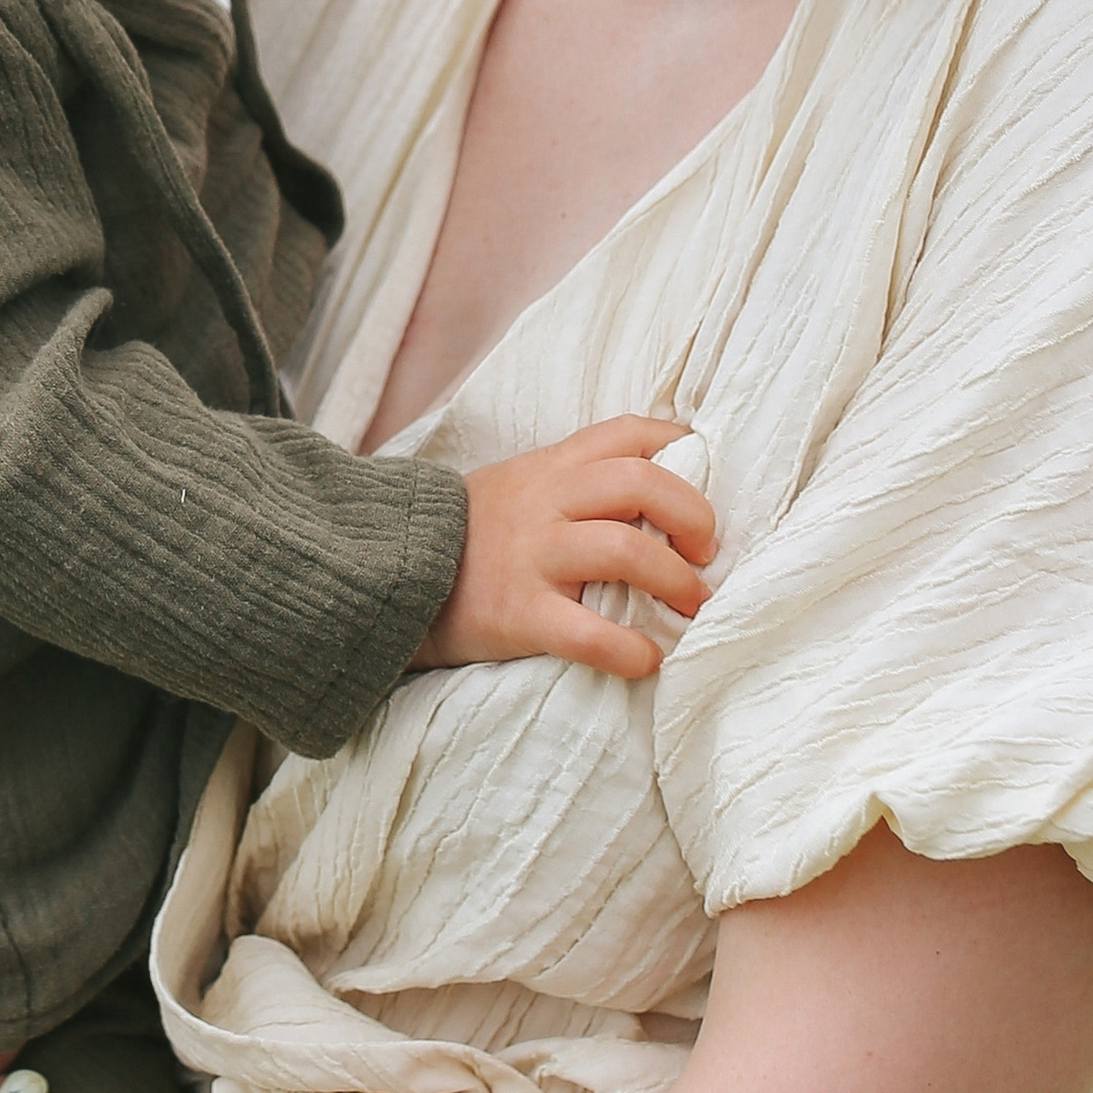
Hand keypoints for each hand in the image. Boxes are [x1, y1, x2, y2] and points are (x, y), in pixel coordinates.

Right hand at [411, 415, 714, 682]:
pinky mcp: (520, 615)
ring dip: (677, 582)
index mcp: (550, 466)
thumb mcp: (516, 485)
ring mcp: (533, 558)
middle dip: (694, 516)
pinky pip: (590, 634)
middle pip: (642, 484)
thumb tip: (654, 491)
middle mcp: (545, 503)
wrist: (387, 577)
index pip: (628, 433)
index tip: (704, 478)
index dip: (679, 446)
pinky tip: (647, 658)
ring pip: (627, 551)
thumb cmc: (469, 536)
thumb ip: (572, 480)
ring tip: (691, 606)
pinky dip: (630, 650)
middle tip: (705, 552)